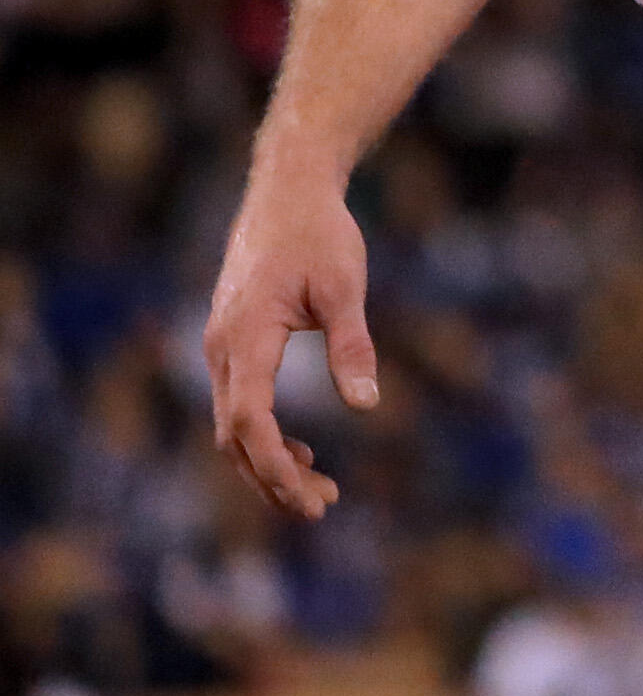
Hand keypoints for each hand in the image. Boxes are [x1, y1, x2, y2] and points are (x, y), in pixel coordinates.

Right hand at [204, 163, 379, 518]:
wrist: (287, 189)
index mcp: (245, 338)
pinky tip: (302, 452)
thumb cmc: (320, 233)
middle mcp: (222, 349)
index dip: (276, 466)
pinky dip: (263, 437)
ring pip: (232, 427)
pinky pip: (238, 406)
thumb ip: (352, 345)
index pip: (251, 422)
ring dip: (268, 463)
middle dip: (274, 478)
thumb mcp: (345, 285)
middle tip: (324, 506)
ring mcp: (221, 347)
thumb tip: (367, 405)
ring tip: (320, 487)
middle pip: (235, 437)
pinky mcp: (231, 344)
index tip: (311, 497)